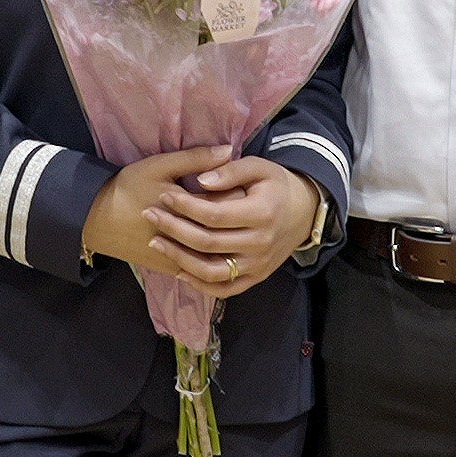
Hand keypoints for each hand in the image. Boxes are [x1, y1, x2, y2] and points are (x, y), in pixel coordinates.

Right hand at [82, 146, 234, 274]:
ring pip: (220, 251)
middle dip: (238, 215)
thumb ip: (195, 158)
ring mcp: (182, 257)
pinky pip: (204, 267)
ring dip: (228, 236)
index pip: (232, 202)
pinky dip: (213, 255)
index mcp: (189, 208)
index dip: (240, 191)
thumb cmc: (129, 188)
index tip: (239, 181)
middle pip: (231, 228)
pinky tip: (214, 240)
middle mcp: (189, 237)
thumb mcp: (160, 166)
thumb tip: (229, 150)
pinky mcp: (174, 268)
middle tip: (237, 201)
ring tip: (226, 220)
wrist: (97, 220)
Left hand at [143, 154, 322, 299]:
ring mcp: (258, 265)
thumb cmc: (277, 185)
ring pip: (211, 271)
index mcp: (262, 213)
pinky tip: (178, 270)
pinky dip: (199, 284)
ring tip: (155, 242)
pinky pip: (224, 289)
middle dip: (173, 229)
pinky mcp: (256, 278)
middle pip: (207, 243)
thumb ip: (230, 171)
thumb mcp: (259, 167)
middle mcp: (261, 243)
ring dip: (179, 258)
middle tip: (150, 215)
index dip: (185, 207)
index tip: (164, 196)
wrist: (305, 212)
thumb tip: (200, 181)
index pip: (214, 215)